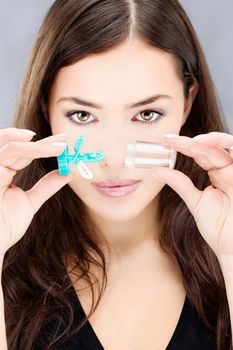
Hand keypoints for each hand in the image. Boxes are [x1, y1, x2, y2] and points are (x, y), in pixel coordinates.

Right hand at [0, 128, 71, 256]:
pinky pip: (9, 151)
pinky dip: (28, 148)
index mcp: (2, 171)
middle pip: (18, 144)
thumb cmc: (5, 226)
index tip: (64, 145)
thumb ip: (47, 186)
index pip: (24, 153)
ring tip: (60, 146)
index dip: (44, 147)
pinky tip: (44, 147)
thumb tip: (67, 173)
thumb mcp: (30, 202)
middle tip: (65, 140)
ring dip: (39, 145)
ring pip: (13, 144)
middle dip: (44, 142)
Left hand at [151, 132, 232, 260]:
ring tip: (191, 143)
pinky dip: (228, 147)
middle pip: (211, 148)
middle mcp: (229, 170)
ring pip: (227, 147)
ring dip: (210, 142)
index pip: (200, 153)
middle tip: (171, 140)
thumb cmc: (219, 229)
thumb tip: (157, 170)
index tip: (165, 141)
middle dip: (190, 142)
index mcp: (218, 174)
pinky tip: (210, 144)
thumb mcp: (196, 202)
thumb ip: (180, 183)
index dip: (183, 146)